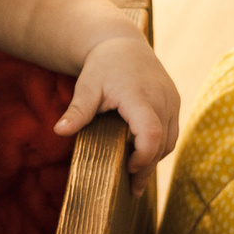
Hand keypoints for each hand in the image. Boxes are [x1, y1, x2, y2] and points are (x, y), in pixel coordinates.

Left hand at [55, 36, 181, 195]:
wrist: (123, 43)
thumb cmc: (102, 66)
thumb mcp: (87, 86)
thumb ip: (78, 110)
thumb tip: (59, 131)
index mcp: (139, 96)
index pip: (150, 132)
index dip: (143, 155)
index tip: (128, 168)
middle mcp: (161, 98)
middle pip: (162, 142)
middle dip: (147, 167)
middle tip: (131, 190)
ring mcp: (171, 100)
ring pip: (170, 140)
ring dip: (154, 159)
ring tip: (136, 178)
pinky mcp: (174, 102)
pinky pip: (172, 132)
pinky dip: (160, 147)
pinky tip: (144, 158)